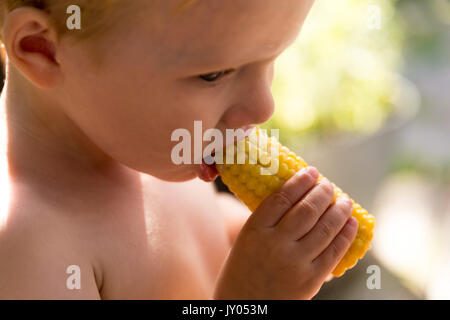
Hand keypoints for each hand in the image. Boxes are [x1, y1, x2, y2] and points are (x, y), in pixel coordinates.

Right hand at [214, 166, 357, 298]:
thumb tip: (298, 197)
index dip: (300, 181)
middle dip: (323, 192)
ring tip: (345, 200)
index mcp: (254, 231)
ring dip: (339, 210)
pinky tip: (351, 222)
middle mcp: (275, 244)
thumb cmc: (243, 271)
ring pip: (325, 228)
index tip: (311, 171)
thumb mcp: (246, 241)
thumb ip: (268, 221)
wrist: (246, 308)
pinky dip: (346, 234)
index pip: (282, 197)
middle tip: (328, 184)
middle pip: (306, 209)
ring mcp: (295, 263)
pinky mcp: (311, 279)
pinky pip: (334, 251)